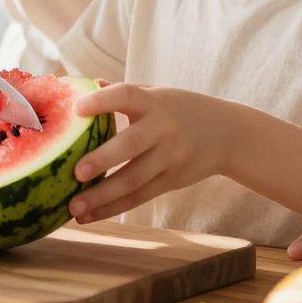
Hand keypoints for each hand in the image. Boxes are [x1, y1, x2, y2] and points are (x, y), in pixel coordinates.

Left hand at [67, 84, 236, 224]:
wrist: (228, 134)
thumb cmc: (180, 109)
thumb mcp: (156, 93)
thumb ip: (121, 92)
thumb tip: (78, 86)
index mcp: (155, 102)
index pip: (126, 95)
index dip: (102, 101)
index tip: (76, 108)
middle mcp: (163, 129)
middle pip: (131, 145)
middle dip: (103, 160)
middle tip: (75, 172)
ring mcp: (169, 158)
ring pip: (133, 180)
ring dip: (102, 196)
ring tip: (73, 207)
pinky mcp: (171, 181)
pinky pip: (139, 197)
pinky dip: (112, 208)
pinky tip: (88, 216)